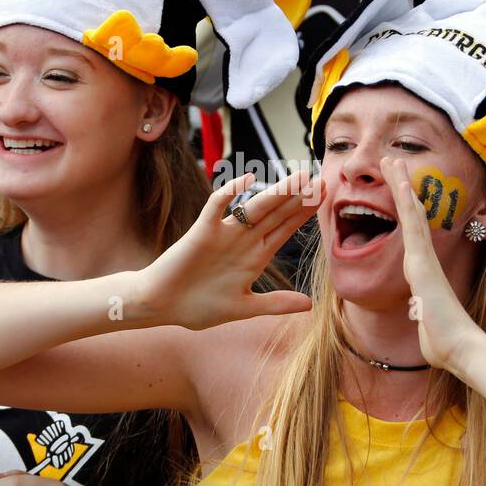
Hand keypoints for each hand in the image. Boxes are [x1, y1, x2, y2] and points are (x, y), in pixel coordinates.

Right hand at [138, 171, 320, 329]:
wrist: (160, 305)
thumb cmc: (197, 306)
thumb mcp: (244, 308)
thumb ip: (275, 304)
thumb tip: (309, 304)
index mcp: (254, 257)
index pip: (284, 230)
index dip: (304, 215)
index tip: (325, 200)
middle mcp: (242, 241)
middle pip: (276, 214)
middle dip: (299, 199)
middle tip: (323, 180)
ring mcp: (223, 234)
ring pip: (253, 207)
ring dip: (276, 193)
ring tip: (299, 177)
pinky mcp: (201, 232)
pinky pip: (216, 208)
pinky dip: (229, 193)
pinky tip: (246, 180)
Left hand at [383, 157, 479, 373]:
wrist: (459, 347)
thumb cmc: (443, 339)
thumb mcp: (427, 319)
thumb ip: (423, 310)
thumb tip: (421, 310)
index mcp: (421, 269)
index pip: (410, 230)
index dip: (405, 205)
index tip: (396, 185)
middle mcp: (423, 258)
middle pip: (412, 213)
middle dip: (401, 186)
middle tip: (392, 160)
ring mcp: (423, 258)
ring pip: (412, 213)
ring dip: (402, 185)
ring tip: (392, 161)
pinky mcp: (421, 263)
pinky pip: (413, 227)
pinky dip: (407, 204)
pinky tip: (401, 185)